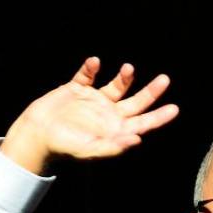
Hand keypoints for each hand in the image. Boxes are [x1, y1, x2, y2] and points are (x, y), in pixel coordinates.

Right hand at [1, 56, 178, 173]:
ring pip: (116, 86)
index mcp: (115, 131)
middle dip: (151, 92)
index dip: (158, 117)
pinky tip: (93, 62)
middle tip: (165, 79)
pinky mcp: (76, 89)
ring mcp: (93, 101)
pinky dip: (90, 68)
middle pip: (136, 102)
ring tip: (128, 69)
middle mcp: (108, 115)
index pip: (142, 124)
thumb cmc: (65, 147)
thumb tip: (137, 140)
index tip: (174, 109)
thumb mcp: (90, 150)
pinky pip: (86, 75)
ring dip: (124, 77)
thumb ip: (113, 147)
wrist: (37, 135)